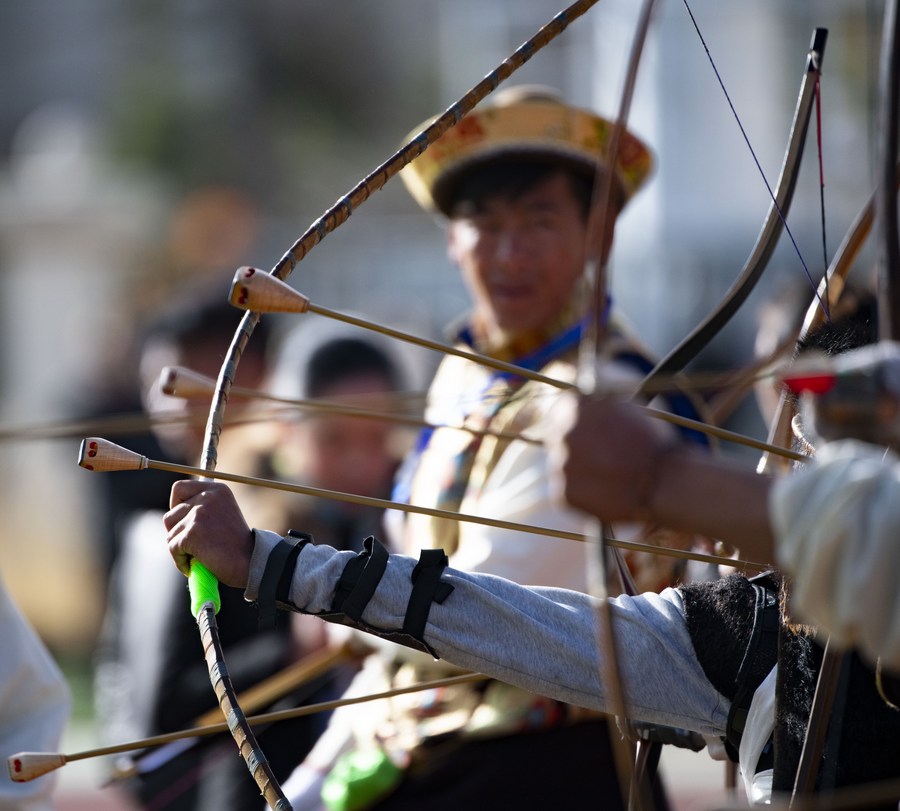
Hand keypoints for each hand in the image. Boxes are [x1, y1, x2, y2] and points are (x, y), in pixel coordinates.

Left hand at [164, 480, 253, 587]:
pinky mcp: (192, 532)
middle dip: (177, 533)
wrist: (250, 562)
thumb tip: (175, 512)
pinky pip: (173, 547)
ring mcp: (199, 514)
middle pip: (171, 514)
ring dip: (179, 548)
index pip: (179, 488)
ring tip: (198, 555)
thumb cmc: (236, 544)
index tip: (183, 521)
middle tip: (192, 545)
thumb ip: (203, 508)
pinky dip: (180, 561)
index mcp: (217, 490)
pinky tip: (194, 565)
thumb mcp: (223, 515)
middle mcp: (208, 496)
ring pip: (170, 533)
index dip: (175, 506)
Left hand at [546, 392, 677, 521]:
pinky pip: (565, 493)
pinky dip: (581, 495)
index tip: (586, 433)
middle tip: (600, 459)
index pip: (561, 410)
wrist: (664, 482)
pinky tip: (604, 493)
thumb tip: (584, 405)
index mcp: (574, 407)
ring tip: (609, 478)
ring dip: (579, 471)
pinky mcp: (562, 494)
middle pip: (559, 439)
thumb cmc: (652, 443)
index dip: (575, 422)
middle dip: (576, 447)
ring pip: (562, 467)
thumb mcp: (625, 409)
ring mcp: (560, 465)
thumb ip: (598, 406)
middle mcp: (562, 434)